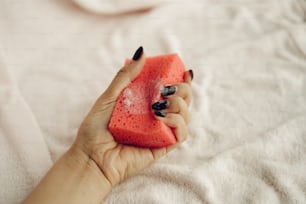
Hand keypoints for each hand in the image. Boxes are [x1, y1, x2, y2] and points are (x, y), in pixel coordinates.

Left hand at [72, 47, 192, 190]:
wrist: (90, 156)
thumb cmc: (96, 128)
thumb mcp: (109, 96)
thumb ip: (126, 76)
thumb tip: (142, 52)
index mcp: (146, 104)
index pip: (171, 91)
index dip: (181, 81)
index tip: (184, 71)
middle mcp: (156, 117)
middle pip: (183, 101)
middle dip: (183, 90)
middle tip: (167, 88)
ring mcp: (160, 132)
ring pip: (186, 116)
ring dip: (180, 104)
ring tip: (159, 103)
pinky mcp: (162, 147)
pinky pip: (181, 134)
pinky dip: (178, 122)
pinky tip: (162, 116)